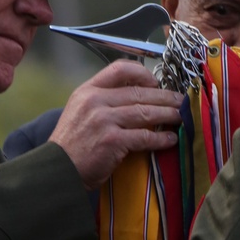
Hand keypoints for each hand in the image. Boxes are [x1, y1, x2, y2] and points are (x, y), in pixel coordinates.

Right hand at [49, 59, 182, 187]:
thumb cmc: (72, 145)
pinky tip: (171, 139)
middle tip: (181, 102)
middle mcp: (96, 101)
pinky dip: (160, 139)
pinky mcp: (112, 141)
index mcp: (88, 90)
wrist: (57, 170)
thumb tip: (137, 97)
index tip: (157, 83)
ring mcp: (104, 120)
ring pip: (145, 112)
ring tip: (181, 117)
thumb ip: (103, 101)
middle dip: (165, 97)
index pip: (120, 68)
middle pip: (139, 92)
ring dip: (168, 115)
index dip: (143, 73)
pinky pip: (144, 136)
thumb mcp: (80, 112)